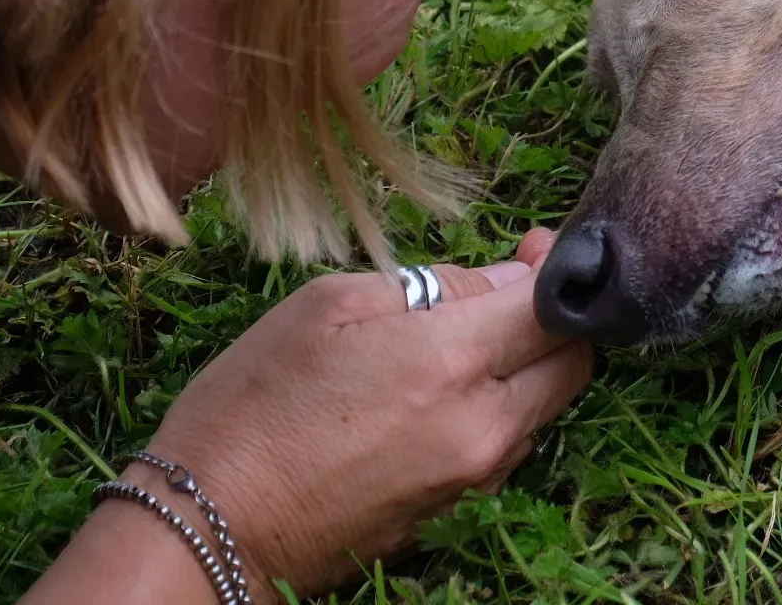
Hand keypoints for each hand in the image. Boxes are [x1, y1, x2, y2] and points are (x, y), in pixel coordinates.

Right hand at [86, 228, 591, 601]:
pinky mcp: (459, 510)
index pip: (556, 308)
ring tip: (468, 333)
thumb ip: (432, 285)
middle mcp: (486, 426)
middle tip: (513, 286)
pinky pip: (509, 443)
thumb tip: (501, 280)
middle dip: (557, 318)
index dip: (557, 270)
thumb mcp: (329, 307)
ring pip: (547, 405)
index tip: (535, 247)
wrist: (209, 534)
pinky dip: (501, 406)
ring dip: (530, 364)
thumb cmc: (253, 405)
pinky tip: (445, 386)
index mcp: (455, 362)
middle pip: (573, 361)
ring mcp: (477, 477)